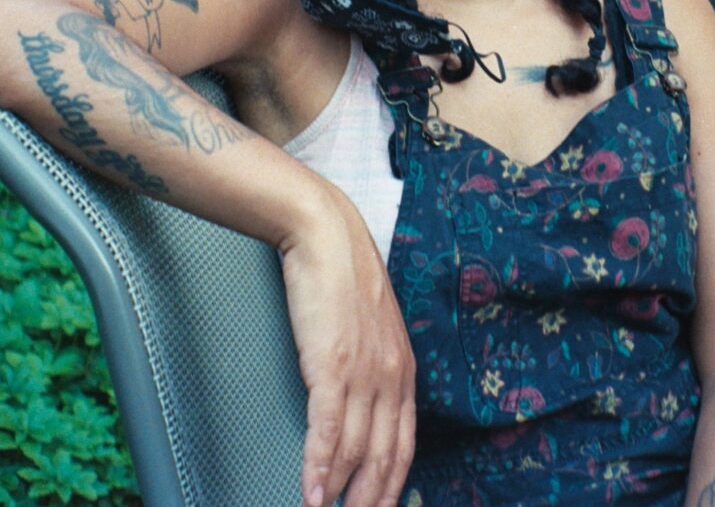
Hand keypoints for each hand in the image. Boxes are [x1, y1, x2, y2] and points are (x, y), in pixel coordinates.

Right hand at [280, 186, 415, 506]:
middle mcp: (391, 375)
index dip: (392, 485)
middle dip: (370, 501)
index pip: (404, 443)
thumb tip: (356, 402)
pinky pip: (327, 431)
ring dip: (338, 494)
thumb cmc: (343, 274)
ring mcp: (364, 372)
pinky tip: (310, 493)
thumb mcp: (370, 326)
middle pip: (384, 458)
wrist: (326, 234)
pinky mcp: (332, 365)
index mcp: (404, 367)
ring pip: (355, 452)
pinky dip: (317, 469)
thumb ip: (371, 364)